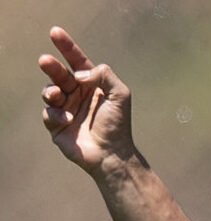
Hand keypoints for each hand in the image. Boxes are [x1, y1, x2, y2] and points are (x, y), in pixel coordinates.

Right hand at [39, 26, 136, 173]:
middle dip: (51, 66)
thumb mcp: (120, 94)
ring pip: (49, 91)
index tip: (55, 32)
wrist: (112, 154)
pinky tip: (66, 120)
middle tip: (45, 61)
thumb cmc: (119, 124)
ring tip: (57, 95)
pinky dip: (55, 114)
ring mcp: (66, 108)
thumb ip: (105, 75)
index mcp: (92, 85)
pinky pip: (48, 113)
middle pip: (59, 73)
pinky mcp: (56, 125)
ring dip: (50, 90)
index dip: (66, 47)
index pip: (77, 61)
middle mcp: (77, 94)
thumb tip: (80, 73)